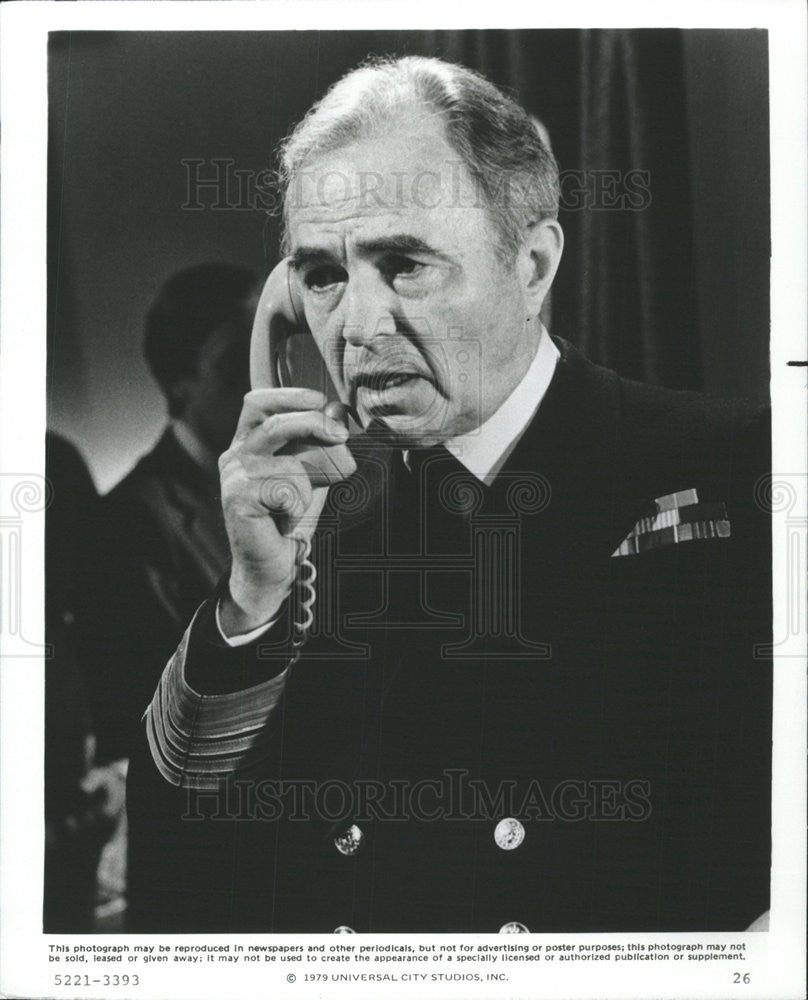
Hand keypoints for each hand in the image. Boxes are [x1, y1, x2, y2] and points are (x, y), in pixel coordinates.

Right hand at [218, 388, 355, 633]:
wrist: (274, 564)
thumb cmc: (291, 519)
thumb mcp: (310, 474)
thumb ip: (319, 446)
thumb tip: (337, 413)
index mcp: (248, 443)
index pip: (258, 402)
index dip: (290, 396)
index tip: (321, 401)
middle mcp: (235, 454)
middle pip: (274, 422)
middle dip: (314, 423)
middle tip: (341, 436)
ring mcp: (233, 476)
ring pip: (288, 461)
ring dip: (308, 483)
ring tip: (297, 505)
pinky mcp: (237, 498)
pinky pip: (286, 489)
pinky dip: (298, 505)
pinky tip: (284, 520)